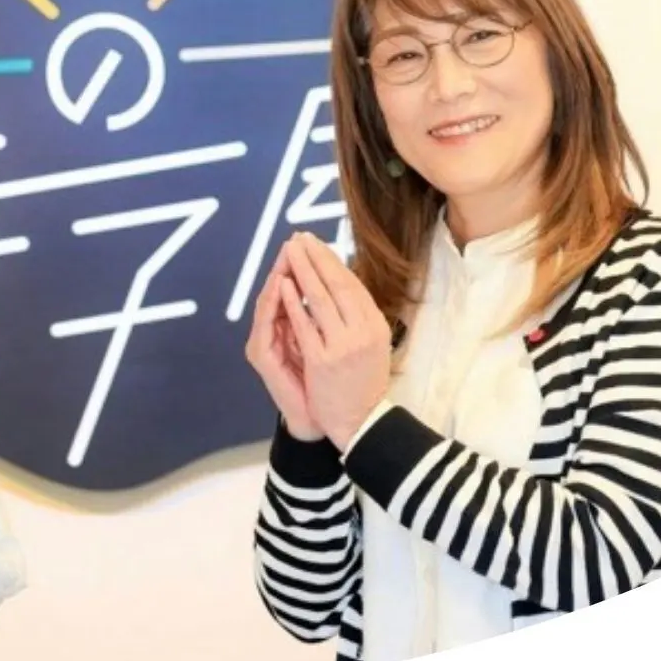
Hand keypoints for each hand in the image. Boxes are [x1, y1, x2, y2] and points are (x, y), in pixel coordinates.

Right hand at [244, 246, 320, 440]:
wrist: (318, 421)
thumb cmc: (325, 384)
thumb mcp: (330, 345)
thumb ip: (326, 317)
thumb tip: (341, 284)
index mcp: (288, 327)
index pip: (293, 288)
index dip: (304, 266)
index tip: (314, 242)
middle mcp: (271, 331)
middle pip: (278, 288)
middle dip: (290, 263)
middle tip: (297, 240)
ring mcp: (263, 342)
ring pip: (268, 301)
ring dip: (279, 276)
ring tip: (289, 255)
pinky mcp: (261, 355)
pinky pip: (267, 323)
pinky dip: (275, 302)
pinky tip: (281, 285)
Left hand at [279, 232, 392, 452]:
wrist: (361, 422)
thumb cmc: (362, 381)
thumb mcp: (370, 344)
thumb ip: (357, 316)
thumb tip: (341, 280)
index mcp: (376, 325)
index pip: (351, 284)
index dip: (332, 261)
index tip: (316, 243)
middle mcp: (363, 331)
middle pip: (336, 284)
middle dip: (316, 258)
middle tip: (300, 237)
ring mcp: (343, 346)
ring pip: (320, 299)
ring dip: (303, 271)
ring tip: (290, 250)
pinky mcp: (322, 361)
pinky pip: (304, 325)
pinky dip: (294, 302)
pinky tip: (284, 284)